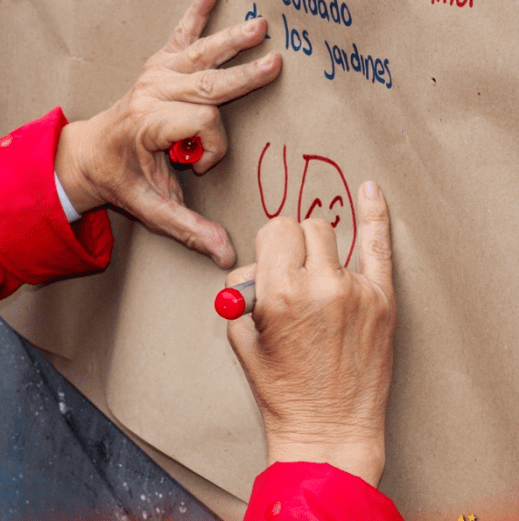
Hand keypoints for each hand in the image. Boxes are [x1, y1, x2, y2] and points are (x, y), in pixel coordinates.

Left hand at [54, 0, 281, 268]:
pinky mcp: (156, 67)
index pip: (200, 124)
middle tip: (273, 65)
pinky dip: (196, 11)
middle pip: (205, 82)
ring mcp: (153, 76)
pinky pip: (179, 36)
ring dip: (230, 40)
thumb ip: (189, 229)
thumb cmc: (121, 180)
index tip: (198, 165)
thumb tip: (226, 256)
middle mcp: (151, 94)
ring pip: (198, 55)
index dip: (211, 147)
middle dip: (241, 75)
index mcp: (149, 125)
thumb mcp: (151, 210)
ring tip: (259, 27)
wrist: (88, 154)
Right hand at [225, 181, 395, 486]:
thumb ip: (244, 292)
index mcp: (279, 292)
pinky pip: (379, 246)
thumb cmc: (282, 391)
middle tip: (293, 273)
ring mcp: (357, 292)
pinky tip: (372, 192)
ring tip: (319, 289)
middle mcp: (320, 285)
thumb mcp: (241, 339)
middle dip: (294, 243)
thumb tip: (257, 267)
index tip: (272, 261)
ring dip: (321, 254)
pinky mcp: (383, 302)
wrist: (328, 430)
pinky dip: (375, 217)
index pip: (275, 229)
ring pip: (334, 240)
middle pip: (306, 226)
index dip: (270, 245)